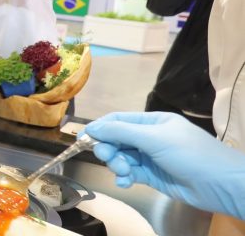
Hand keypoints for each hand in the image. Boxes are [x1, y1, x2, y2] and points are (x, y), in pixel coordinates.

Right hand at [85, 111, 244, 218]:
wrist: (218, 183)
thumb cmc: (188, 153)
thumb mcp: (153, 137)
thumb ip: (120, 132)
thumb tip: (92, 128)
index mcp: (152, 122)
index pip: (119, 120)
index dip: (100, 128)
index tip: (84, 138)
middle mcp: (150, 138)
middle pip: (117, 140)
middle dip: (109, 148)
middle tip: (107, 157)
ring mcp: (151, 158)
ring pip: (122, 158)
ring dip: (117, 164)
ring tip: (124, 172)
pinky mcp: (152, 176)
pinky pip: (130, 174)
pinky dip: (124, 177)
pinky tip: (125, 182)